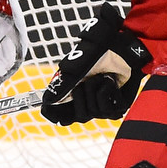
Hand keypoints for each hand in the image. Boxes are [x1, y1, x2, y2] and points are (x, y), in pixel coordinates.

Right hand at [41, 7, 153, 125]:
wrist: (119, 49)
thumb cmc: (96, 54)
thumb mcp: (75, 69)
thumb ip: (61, 86)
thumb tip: (47, 101)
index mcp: (71, 94)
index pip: (60, 116)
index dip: (59, 116)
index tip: (59, 114)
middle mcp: (85, 102)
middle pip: (81, 117)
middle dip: (83, 98)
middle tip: (86, 82)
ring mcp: (102, 105)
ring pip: (95, 113)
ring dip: (97, 91)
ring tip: (102, 77)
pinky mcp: (117, 105)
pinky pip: (111, 111)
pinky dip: (110, 93)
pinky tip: (111, 83)